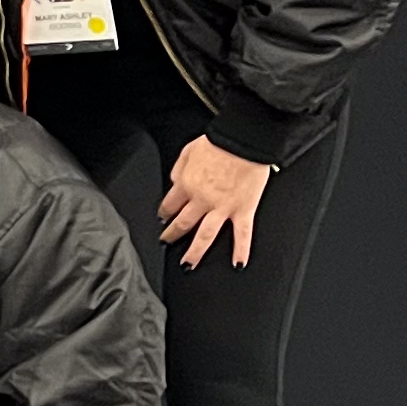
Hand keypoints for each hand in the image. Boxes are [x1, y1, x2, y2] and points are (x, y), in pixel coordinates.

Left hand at [158, 136, 273, 268]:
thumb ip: (179, 169)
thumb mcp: (188, 151)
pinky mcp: (243, 209)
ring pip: (205, 236)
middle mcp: (201, 199)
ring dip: (195, 253)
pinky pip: (242, 234)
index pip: (170, 204)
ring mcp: (222, 207)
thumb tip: (175, 181)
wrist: (242, 140)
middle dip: (172, 234)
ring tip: (188, 265)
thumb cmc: (219, 141)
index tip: (163, 218)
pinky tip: (237, 264)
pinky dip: (241, 251)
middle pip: (182, 223)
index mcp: (186, 183)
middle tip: (167, 242)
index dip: (165, 212)